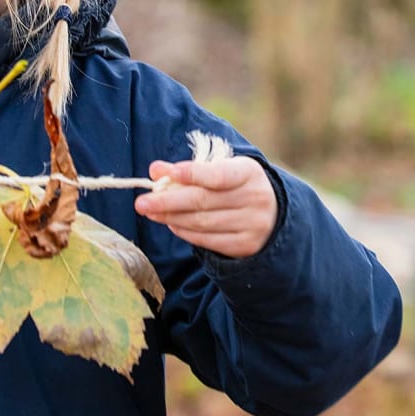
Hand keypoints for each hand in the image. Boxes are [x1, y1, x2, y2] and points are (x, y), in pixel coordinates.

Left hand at [134, 156, 278, 259]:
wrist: (273, 216)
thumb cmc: (237, 187)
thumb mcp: (223, 170)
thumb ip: (191, 170)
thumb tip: (156, 170)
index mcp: (249, 172)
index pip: (218, 174)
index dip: (191, 174)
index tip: (163, 173)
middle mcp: (254, 198)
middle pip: (202, 201)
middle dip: (167, 201)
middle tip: (142, 202)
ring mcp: (251, 225)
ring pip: (201, 222)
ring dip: (171, 217)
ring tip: (151, 212)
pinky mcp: (244, 245)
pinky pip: (207, 239)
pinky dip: (185, 231)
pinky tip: (171, 223)